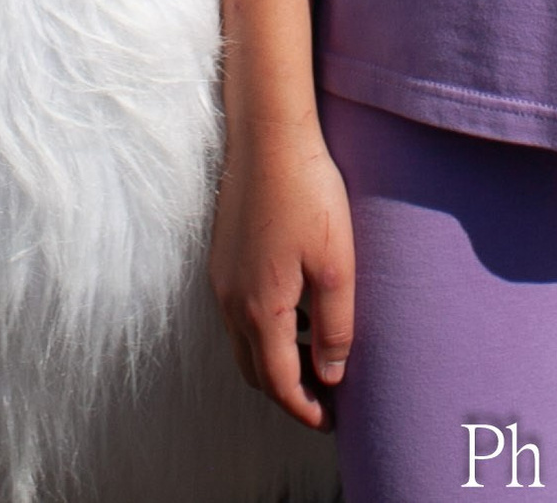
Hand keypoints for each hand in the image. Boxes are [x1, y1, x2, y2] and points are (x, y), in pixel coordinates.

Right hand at [210, 115, 354, 427]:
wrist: (268, 134)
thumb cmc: (308, 194)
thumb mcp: (336, 265)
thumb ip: (334, 328)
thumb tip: (331, 375)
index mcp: (259, 309)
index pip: (278, 383)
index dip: (305, 410)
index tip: (332, 421)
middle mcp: (230, 300)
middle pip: (254, 371)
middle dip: (287, 392)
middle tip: (326, 395)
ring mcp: (221, 277)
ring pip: (242, 343)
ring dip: (274, 359)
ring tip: (315, 354)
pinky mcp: (222, 255)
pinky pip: (237, 313)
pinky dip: (262, 330)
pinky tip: (295, 310)